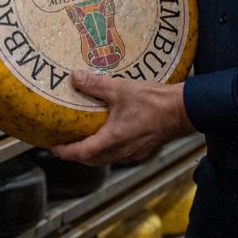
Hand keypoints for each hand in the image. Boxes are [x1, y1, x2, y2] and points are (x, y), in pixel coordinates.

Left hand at [50, 70, 193, 165]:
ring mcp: (135, 152)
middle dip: (77, 155)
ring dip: (94, 153)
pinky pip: (121, 154)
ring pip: (107, 159)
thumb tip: (74, 77)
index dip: (65, 152)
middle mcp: (122, 151)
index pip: (81, 153)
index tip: (53, 147)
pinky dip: (110, 149)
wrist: (184, 109)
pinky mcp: (145, 149)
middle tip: (66, 144)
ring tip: (85, 140)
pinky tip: (111, 135)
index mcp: (112, 140)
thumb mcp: (121, 88)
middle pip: (93, 160)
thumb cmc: (153, 101)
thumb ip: (96, 85)